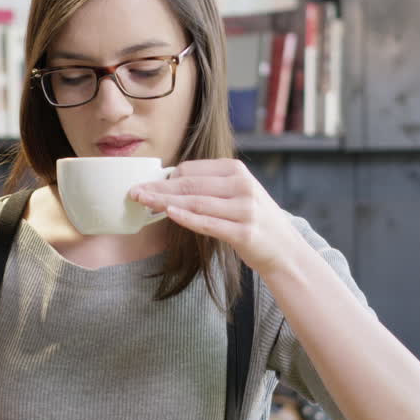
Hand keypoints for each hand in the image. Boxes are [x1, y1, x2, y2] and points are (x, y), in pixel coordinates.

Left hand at [129, 159, 303, 274]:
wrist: (285, 249)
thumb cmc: (254, 221)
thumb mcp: (237, 194)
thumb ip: (209, 186)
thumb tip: (168, 183)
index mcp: (237, 171)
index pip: (192, 170)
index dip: (165, 177)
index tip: (146, 184)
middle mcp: (242, 186)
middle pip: (189, 184)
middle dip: (158, 188)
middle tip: (134, 192)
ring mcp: (244, 209)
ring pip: (195, 202)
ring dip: (164, 202)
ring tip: (143, 202)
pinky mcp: (244, 233)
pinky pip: (208, 224)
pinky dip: (186, 218)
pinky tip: (169, 213)